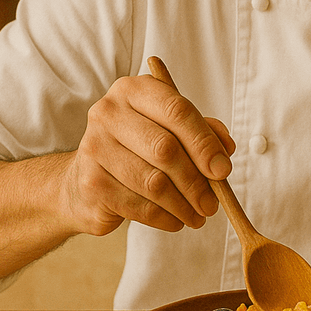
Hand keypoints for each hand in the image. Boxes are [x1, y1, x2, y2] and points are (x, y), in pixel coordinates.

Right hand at [60, 73, 234, 236]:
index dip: (205, 143)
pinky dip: (165, 218)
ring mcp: (94, 148)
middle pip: (165, 149)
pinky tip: (175, 220)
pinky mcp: (90, 183)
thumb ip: (202, 132)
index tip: (223, 170)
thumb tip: (225, 151)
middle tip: (212, 203)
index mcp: (133, 90)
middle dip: (196, 181)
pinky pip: (139, 207)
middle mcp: (108, 113)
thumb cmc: (137, 148)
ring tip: (198, 215)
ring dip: (183, 205)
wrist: (85, 178)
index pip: (178, 111)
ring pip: (153, 183)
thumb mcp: (170, 129)